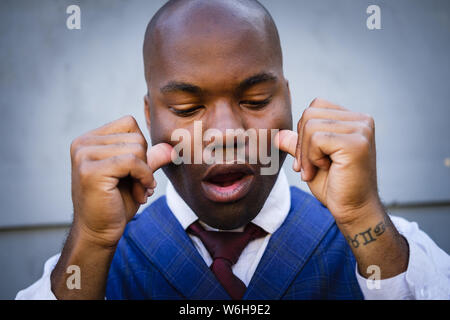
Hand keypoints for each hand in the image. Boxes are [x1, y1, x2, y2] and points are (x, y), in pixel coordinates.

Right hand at [70, 115, 172, 246]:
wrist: (98, 233)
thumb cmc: (115, 204)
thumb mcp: (137, 176)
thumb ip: (151, 158)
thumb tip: (170, 148)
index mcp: (89, 140)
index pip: (129, 124)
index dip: (141, 147)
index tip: (138, 171)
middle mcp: (82, 144)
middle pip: (135, 136)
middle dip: (145, 163)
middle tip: (140, 186)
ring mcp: (84, 156)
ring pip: (136, 148)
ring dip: (145, 173)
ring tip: (138, 192)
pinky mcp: (91, 171)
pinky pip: (133, 161)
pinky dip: (144, 177)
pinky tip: (140, 194)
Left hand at [276, 98, 382, 225]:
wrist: (353, 211)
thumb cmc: (335, 187)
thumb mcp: (310, 160)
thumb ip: (298, 144)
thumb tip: (278, 134)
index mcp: (354, 120)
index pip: (315, 106)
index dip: (303, 132)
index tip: (307, 159)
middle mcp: (362, 120)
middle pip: (310, 113)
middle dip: (301, 143)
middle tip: (307, 168)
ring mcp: (361, 130)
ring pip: (310, 125)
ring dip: (305, 153)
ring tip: (316, 170)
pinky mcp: (356, 143)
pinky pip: (316, 138)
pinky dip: (311, 158)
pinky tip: (324, 170)